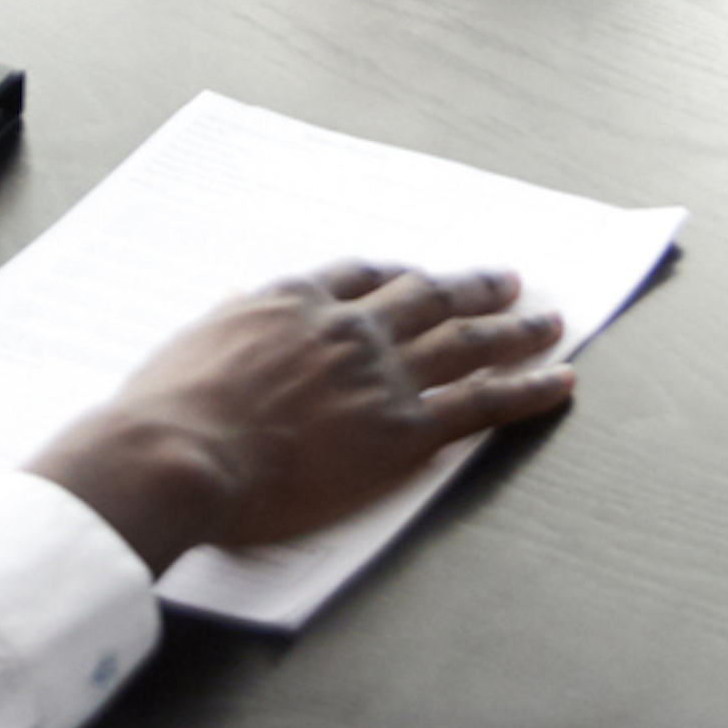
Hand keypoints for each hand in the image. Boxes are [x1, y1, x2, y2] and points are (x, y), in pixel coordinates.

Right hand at [27, 262, 580, 572]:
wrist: (180, 452)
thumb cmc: (166, 413)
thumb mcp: (190, 347)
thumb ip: (226, 328)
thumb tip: (233, 314)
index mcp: (293, 303)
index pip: (361, 276)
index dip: (399, 276)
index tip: (418, 275)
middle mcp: (348, 328)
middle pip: (428, 297)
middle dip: (472, 288)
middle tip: (509, 281)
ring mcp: (381, 375)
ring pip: (467, 341)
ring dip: (516, 329)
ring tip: (551, 321)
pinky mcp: (404, 430)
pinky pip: (483, 402)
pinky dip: (529, 387)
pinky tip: (561, 379)